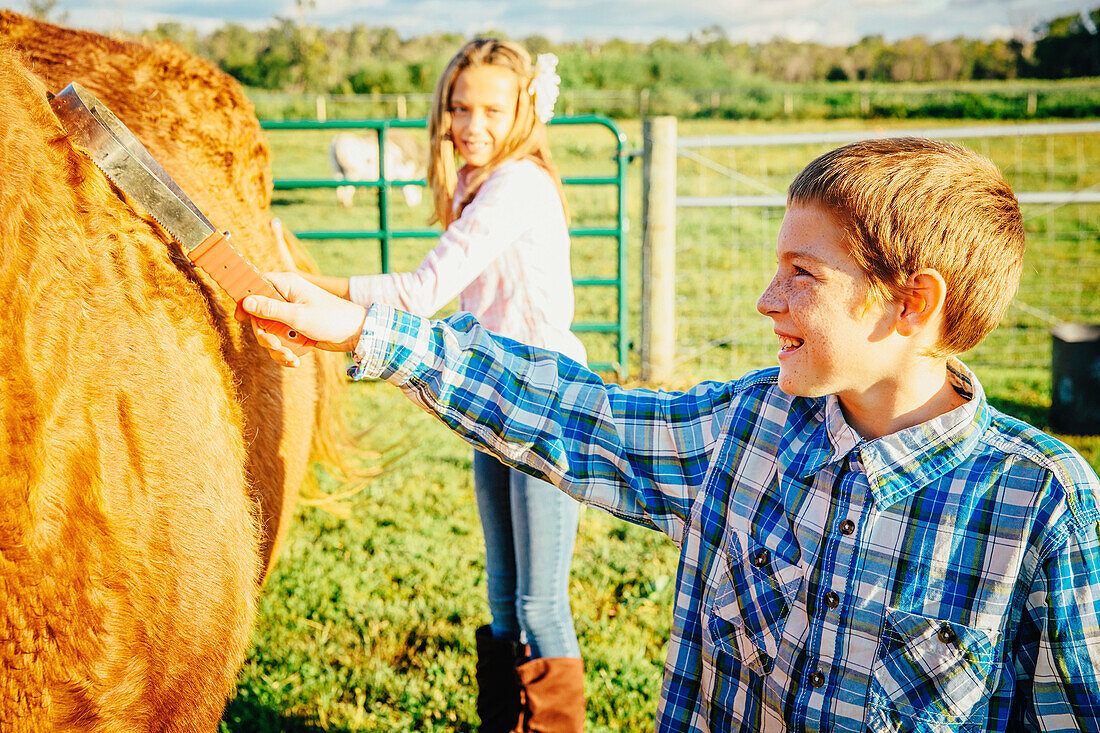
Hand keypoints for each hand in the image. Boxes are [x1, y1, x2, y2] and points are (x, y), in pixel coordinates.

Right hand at [237, 272, 367, 366]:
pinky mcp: (295, 329)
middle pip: (258, 315)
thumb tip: (246, 302)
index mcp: (286, 284)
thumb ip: (271, 309)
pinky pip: (281, 341)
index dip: (244, 300)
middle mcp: (285, 297)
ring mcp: (290, 314)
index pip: (255, 284)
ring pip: (269, 331)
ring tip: (290, 357)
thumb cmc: (331, 318)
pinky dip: (285, 352)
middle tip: (275, 346)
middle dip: (264, 335)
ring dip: (276, 348)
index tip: (239, 317)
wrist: (355, 333)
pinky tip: (295, 360)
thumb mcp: (298, 315)